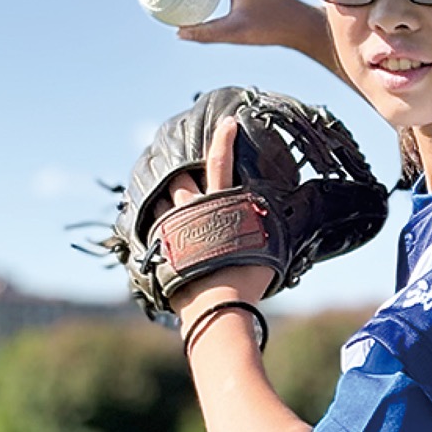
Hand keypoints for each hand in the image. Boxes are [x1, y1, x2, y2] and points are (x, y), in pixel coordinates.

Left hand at [154, 116, 271, 321]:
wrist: (216, 308)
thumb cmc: (247, 282)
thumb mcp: (270, 252)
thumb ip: (267, 231)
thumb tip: (282, 224)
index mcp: (220, 205)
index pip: (221, 162)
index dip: (224, 139)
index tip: (226, 123)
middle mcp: (191, 211)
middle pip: (178, 178)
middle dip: (180, 172)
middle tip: (181, 170)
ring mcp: (171, 229)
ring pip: (158, 201)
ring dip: (162, 198)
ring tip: (165, 201)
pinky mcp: (159, 250)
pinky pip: (149, 230)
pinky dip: (152, 226)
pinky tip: (153, 229)